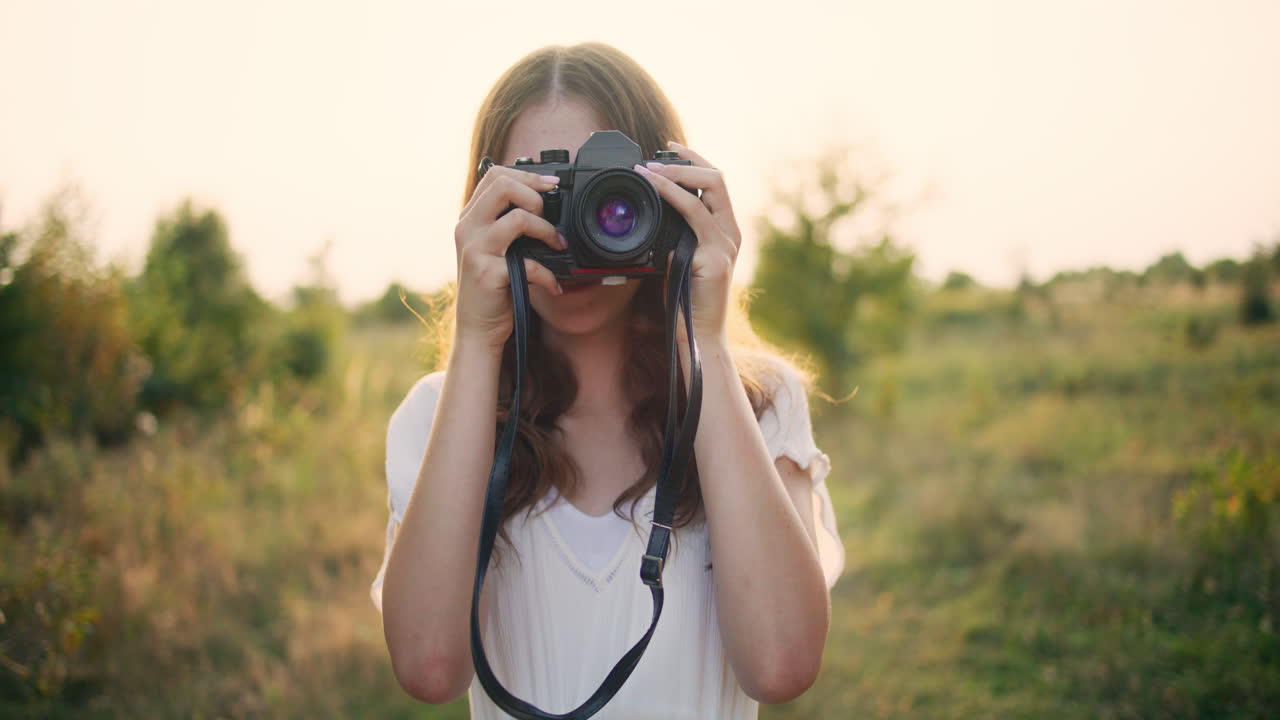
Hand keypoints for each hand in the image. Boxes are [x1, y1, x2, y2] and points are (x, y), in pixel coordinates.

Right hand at [452, 166, 567, 351]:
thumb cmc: (493, 286)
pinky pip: (529, 263)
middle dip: (536, 196)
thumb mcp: (495, 248)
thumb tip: (546, 201)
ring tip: (557, 246)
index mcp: (470, 217)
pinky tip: (553, 285)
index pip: (495, 175)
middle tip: (549, 216)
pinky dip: (548, 275)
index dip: (528, 175)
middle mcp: (468, 228)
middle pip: (503, 186)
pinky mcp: (488, 274)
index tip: (553, 185)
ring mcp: (475, 250)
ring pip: (519, 218)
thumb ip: (508, 223)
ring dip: (547, 231)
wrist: (477, 326)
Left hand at [634, 141, 741, 346]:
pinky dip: (673, 197)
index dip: (694, 160)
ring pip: (709, 190)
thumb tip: (651, 212)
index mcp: (724, 231)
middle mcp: (730, 233)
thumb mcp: (677, 258)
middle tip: (655, 156)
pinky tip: (655, 191)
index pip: (715, 183)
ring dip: (676, 175)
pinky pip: (694, 216)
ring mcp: (726, 244)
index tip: (670, 147)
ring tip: (649, 170)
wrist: (698, 336)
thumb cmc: (684, 301)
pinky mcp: (716, 257)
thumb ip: (673, 235)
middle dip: (687, 160)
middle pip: (718, 178)